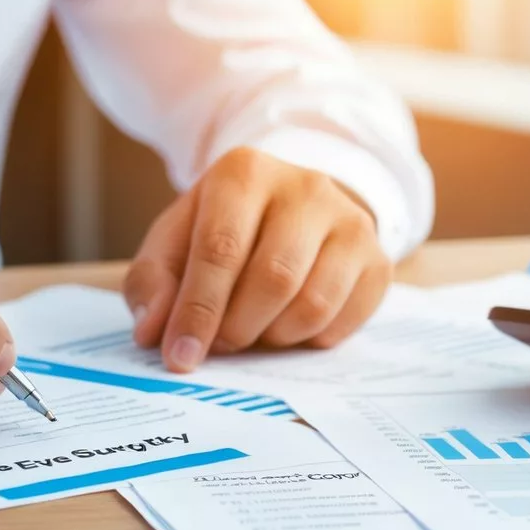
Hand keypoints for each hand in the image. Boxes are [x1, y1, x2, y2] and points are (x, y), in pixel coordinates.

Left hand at [124, 148, 392, 371]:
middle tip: (220, 346)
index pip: (221, 248)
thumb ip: (151, 284)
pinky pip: (346, 320)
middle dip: (238, 327)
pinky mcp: (378, 259)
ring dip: (274, 337)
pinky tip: (289, 325)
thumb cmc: (221, 231)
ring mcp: (350, 222)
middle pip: (274, 278)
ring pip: (314, 304)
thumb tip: (153, 332)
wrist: (290, 211)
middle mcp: (305, 187)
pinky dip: (311, 339)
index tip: (180, 356)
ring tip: (254, 331)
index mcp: (244, 173)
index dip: (198, 310)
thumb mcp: (174, 244)